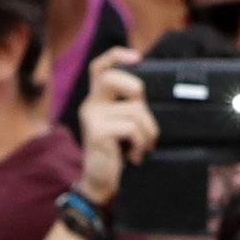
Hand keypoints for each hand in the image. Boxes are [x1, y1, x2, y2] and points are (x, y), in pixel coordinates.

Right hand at [75, 48, 157, 208]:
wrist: (102, 184)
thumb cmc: (117, 154)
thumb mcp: (124, 124)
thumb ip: (130, 105)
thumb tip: (146, 94)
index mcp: (98, 99)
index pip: (99, 67)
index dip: (116, 55)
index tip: (137, 58)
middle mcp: (91, 104)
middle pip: (113, 77)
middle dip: (136, 91)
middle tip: (142, 115)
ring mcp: (92, 118)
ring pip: (133, 109)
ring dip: (148, 130)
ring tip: (144, 146)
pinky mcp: (97, 132)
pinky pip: (131, 127)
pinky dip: (140, 143)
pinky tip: (135, 155)